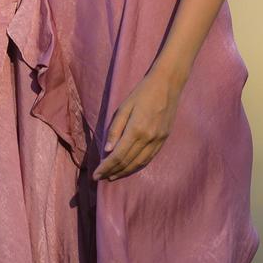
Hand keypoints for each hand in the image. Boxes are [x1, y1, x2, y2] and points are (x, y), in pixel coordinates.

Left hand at [91, 64, 184, 181]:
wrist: (167, 85)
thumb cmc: (142, 93)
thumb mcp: (124, 107)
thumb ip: (115, 129)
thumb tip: (108, 150)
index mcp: (136, 130)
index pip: (118, 156)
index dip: (106, 167)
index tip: (95, 175)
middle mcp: (148, 139)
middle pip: (127, 162)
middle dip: (112, 172)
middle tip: (100, 178)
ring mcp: (158, 140)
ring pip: (139, 163)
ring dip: (125, 172)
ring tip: (112, 176)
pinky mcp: (163, 139)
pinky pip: (149, 158)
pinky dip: (137, 166)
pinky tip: (129, 168)